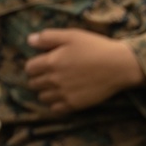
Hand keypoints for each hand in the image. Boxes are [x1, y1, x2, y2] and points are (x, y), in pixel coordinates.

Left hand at [25, 29, 144, 113]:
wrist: (116, 66)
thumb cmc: (94, 47)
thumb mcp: (71, 35)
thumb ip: (48, 37)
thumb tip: (30, 40)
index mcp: (51, 61)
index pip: (29, 68)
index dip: (33, 65)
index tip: (41, 63)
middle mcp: (54, 80)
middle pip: (34, 84)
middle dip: (38, 79)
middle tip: (48, 74)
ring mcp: (63, 94)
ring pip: (43, 98)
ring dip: (45, 92)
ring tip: (55, 86)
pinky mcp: (74, 105)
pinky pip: (55, 109)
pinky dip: (55, 104)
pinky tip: (62, 97)